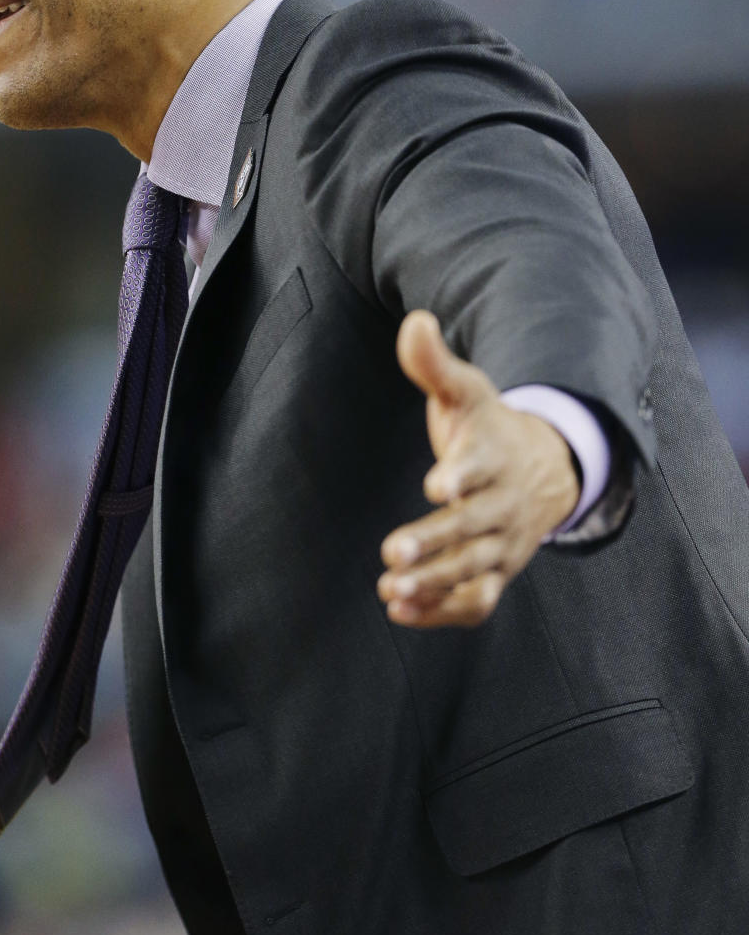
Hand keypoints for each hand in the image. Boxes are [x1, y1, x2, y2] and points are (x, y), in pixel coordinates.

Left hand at [378, 311, 579, 628]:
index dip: (462, 475)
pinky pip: (475, 603)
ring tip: (390, 588)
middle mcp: (504, 505)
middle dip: (436, 541)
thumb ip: (435, 365)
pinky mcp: (495, 576)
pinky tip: (400, 610)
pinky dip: (441, 612)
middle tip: (393, 552)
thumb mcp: (466, 392)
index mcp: (497, 456)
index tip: (436, 484)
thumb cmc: (490, 429)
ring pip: (474, 571)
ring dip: (434, 583)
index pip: (483, 467)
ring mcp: (502, 546)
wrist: (543, 469)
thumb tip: (415, 322)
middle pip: (474, 528)